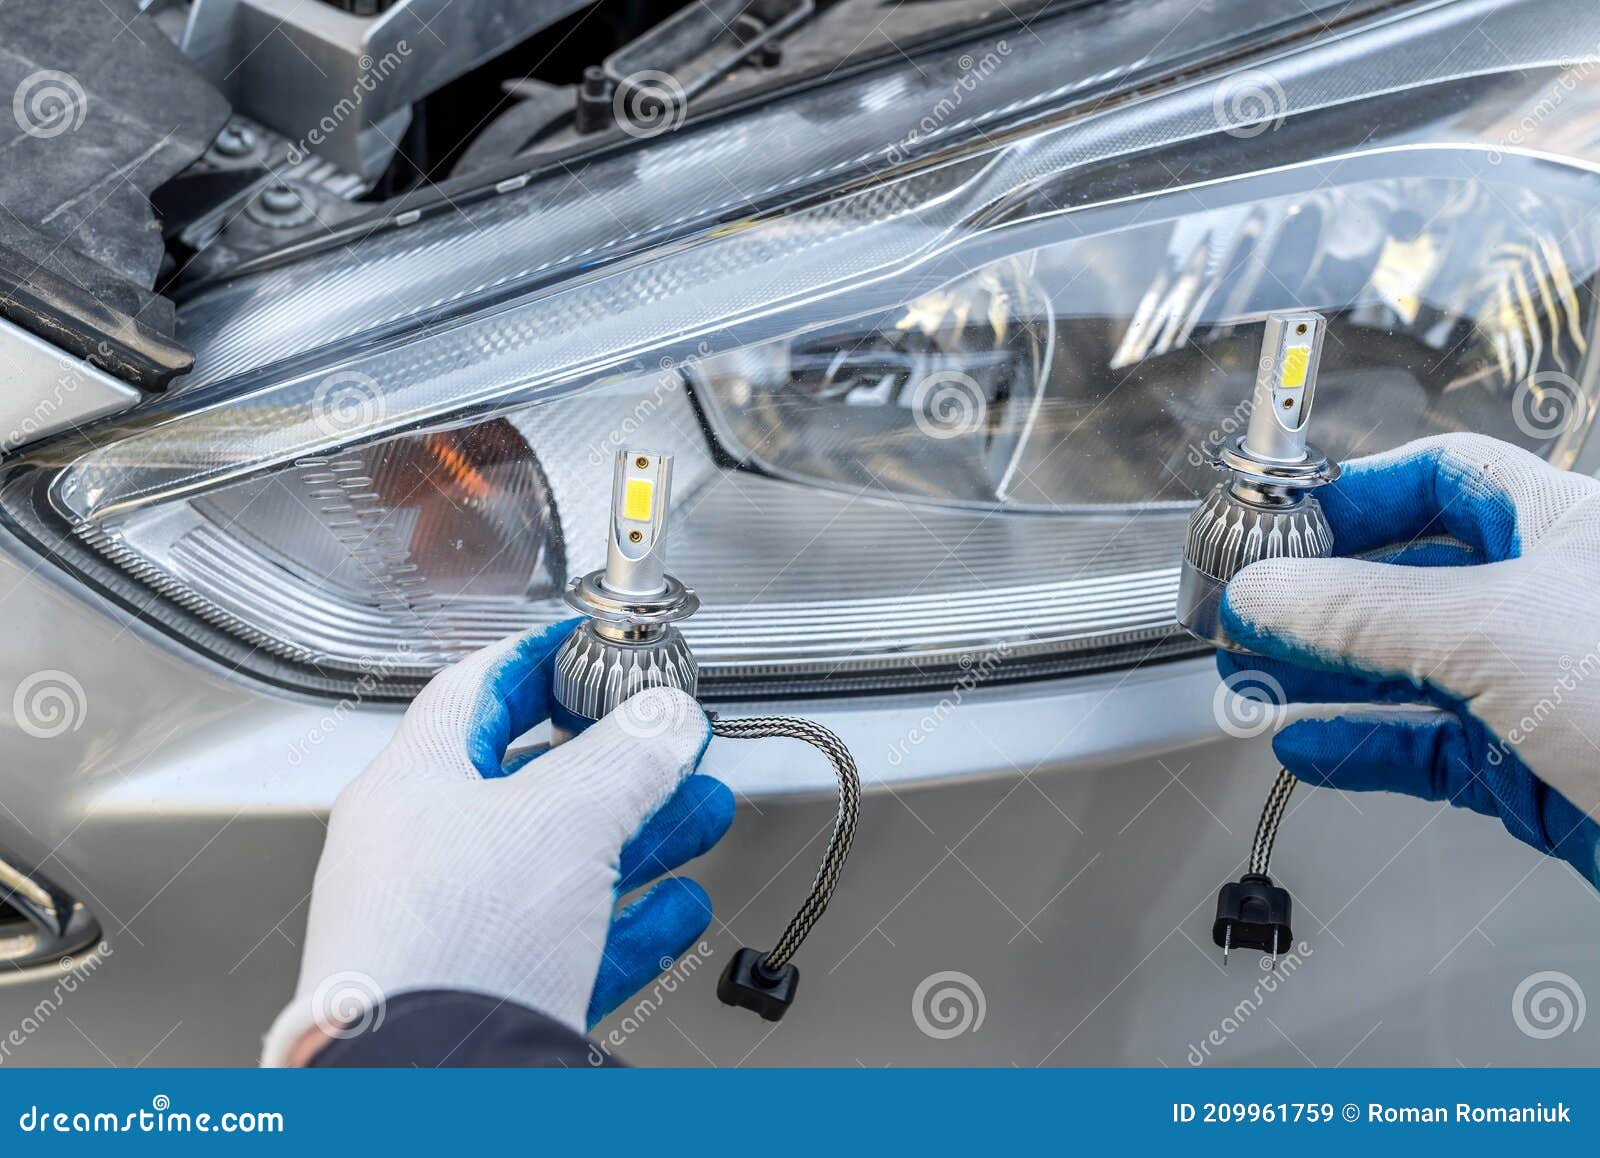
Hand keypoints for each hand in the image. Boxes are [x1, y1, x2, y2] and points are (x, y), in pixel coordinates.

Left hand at [261, 619, 733, 1064]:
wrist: (429, 1098)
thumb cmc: (452, 951)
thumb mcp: (562, 819)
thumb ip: (626, 757)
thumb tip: (666, 718)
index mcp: (411, 789)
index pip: (477, 690)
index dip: (543, 657)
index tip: (593, 646)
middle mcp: (421, 857)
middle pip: (531, 782)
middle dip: (617, 760)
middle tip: (670, 740)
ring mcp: (453, 932)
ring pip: (561, 864)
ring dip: (640, 836)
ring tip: (703, 813)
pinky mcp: (488, 998)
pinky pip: (572, 944)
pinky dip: (632, 922)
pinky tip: (677, 910)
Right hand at [1218, 433, 1599, 885]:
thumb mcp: (1495, 630)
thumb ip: (1362, 612)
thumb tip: (1264, 593)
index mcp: (1564, 527)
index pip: (1439, 479)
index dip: (1353, 494)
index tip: (1276, 524)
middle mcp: (1552, 600)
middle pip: (1409, 577)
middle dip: (1321, 596)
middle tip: (1245, 610)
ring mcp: (1543, 689)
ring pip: (1410, 670)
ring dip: (1326, 676)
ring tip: (1252, 677)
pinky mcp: (1533, 769)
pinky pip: (1426, 750)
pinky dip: (1361, 749)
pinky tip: (1309, 748)